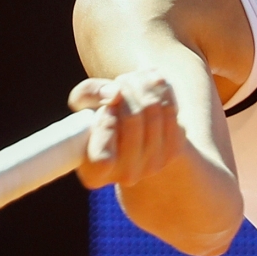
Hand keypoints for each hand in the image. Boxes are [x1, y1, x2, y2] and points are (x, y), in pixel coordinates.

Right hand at [66, 69, 187, 189]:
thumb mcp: (83, 103)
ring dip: (142, 84)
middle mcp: (125, 176)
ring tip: (133, 80)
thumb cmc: (99, 114)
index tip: (105, 106)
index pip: (102, 159)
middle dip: (125, 89)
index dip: (105, 124)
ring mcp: (153, 166)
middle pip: (132, 118)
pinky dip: (159, 89)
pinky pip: (170, 108)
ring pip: (152, 108)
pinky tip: (150, 84)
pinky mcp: (174, 151)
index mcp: (94, 173)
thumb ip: (88, 94)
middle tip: (120, 82)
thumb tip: (114, 93)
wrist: (133, 124)